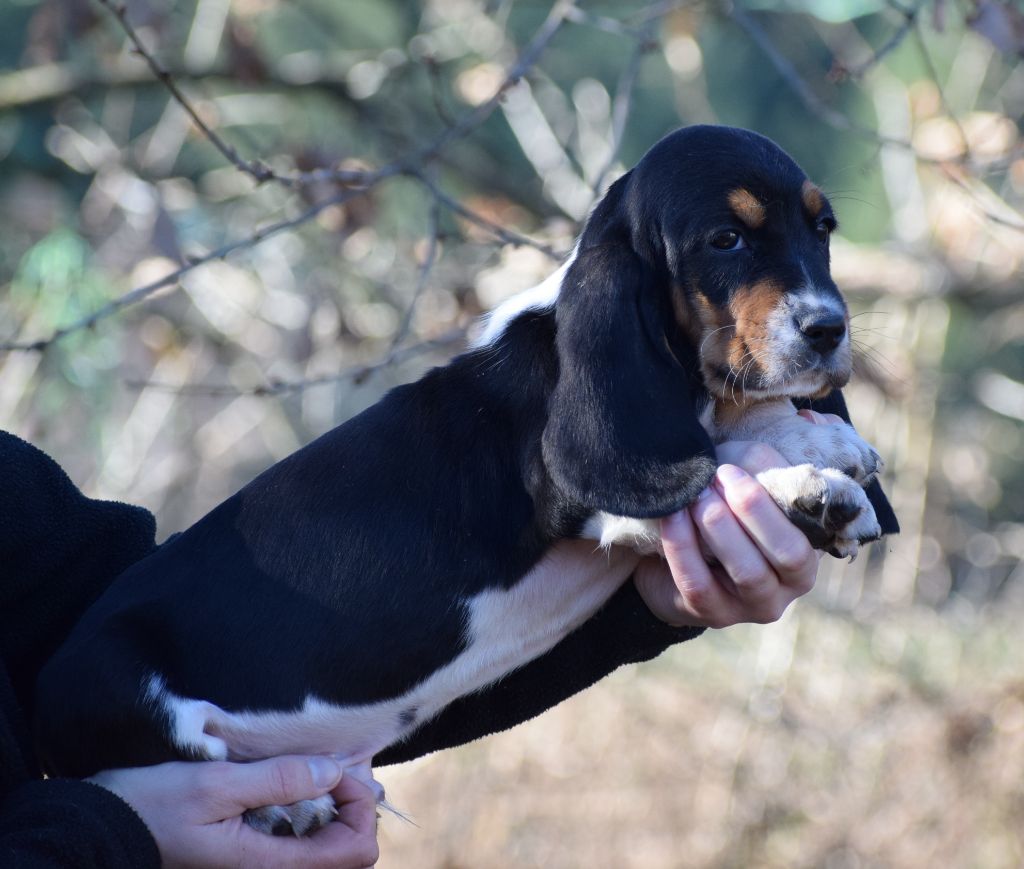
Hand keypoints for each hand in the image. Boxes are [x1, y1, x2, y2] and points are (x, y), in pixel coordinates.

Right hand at [89, 756, 378, 868]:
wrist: (105, 829)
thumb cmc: (154, 807)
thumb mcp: (216, 785)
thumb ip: (277, 780)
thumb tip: (332, 772)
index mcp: (269, 864)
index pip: (353, 850)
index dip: (360, 806)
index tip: (338, 768)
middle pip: (349, 850)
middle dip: (353, 803)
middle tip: (333, 764)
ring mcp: (264, 864)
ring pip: (329, 844)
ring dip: (335, 805)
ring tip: (319, 768)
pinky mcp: (253, 853)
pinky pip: (303, 837)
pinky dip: (314, 808)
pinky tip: (299, 779)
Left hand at [634, 412, 842, 627]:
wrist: (670, 555)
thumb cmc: (721, 514)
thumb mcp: (749, 483)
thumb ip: (777, 456)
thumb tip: (810, 421)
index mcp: (806, 552)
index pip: (810, 529)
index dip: (776, 500)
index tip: (734, 468)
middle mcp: (786, 586)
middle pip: (786, 553)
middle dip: (753, 510)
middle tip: (718, 477)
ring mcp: (749, 607)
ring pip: (747, 572)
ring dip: (719, 528)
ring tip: (695, 496)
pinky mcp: (710, 615)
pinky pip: (698, 583)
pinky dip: (683, 547)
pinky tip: (671, 516)